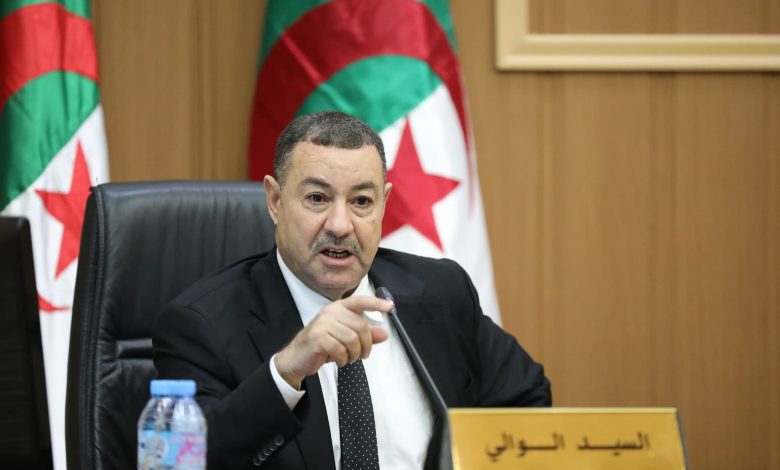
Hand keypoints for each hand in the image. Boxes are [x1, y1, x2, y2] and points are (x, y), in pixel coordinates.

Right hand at [274, 296, 392, 388]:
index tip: (389, 306)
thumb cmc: (323, 346)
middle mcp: (331, 312)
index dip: (375, 303)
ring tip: (348, 358)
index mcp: (338, 308)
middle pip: (361, 326)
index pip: (360, 301)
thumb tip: (384, 334)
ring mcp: (323, 323)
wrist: (297, 357)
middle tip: (362, 355)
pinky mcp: (318, 337)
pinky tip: (339, 361)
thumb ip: (366, 335)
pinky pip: (340, 349)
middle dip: (365, 344)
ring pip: (352, 339)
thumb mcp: (346, 339)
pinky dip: (343, 359)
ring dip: (354, 354)